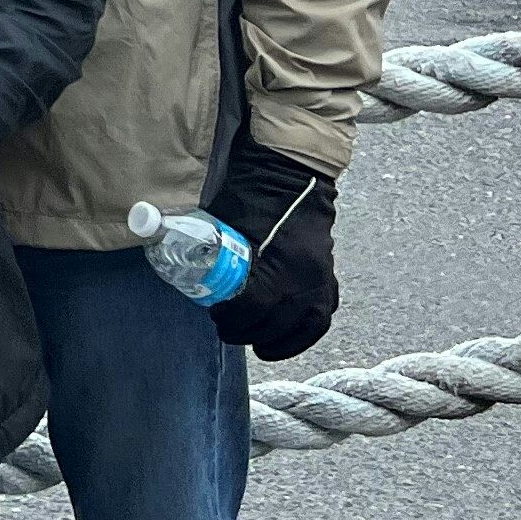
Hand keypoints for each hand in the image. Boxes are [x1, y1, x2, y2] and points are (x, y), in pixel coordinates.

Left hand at [202, 144, 341, 360]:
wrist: (290, 172)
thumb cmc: (252, 193)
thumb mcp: (227, 223)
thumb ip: (215, 253)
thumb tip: (192, 276)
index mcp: (280, 262)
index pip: (255, 306)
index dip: (233, 318)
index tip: (217, 315)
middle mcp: (306, 275)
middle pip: (278, 321)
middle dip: (250, 332)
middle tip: (228, 331)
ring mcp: (322, 275)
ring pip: (308, 324)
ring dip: (283, 342)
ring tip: (260, 347)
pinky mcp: (328, 273)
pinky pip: (324, 313)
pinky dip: (307, 331)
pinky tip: (289, 339)